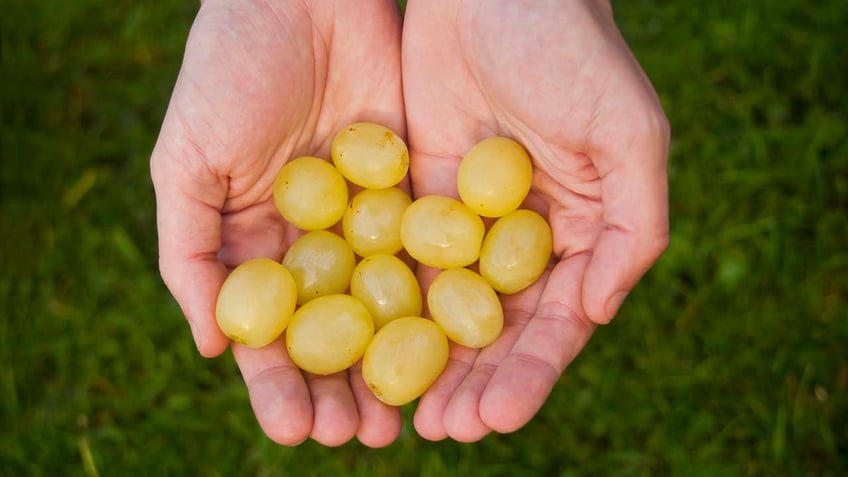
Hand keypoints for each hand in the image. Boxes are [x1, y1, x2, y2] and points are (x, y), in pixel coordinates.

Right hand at [150, 0, 404, 446]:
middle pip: (331, 335)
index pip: (267, 332)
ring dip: (394, 367)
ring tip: (407, 419)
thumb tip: (211, 345)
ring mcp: (369, 223)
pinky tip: (451, 350)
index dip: (279, 384)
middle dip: (344, 389)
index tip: (298, 430)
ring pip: (384, 310)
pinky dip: (436, 307)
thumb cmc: (230, 70)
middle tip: (364, 438)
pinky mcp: (416, 195)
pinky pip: (427, 259)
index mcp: (255, 243)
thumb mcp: (186, 159)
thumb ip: (188, 249)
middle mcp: (315, 244)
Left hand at [401, 0, 669, 440]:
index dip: (531, 373)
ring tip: (404, 415)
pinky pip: (397, 262)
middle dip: (473, 384)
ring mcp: (463, 224)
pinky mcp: (413, 198)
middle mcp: (521, 241)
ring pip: (442, 310)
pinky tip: (361, 348)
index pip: (556, 322)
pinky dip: (383, 308)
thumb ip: (635, 226)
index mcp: (581, 234)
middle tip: (445, 432)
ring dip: (425, 364)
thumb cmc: (573, 51)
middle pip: (496, 330)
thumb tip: (596, 316)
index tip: (498, 416)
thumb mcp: (628, 134)